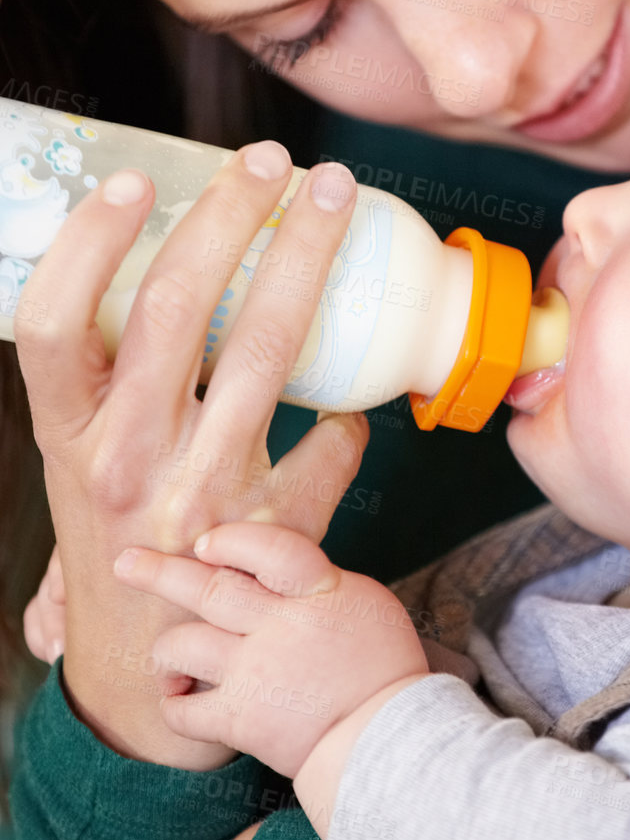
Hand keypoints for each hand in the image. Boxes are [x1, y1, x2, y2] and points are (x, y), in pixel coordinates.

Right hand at [14, 144, 367, 766]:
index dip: (89, 245)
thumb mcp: (89, 466)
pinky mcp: (267, 528)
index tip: (133, 181)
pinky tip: (363, 392)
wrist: (151, 679)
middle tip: (270, 160)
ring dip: (303, 262)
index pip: (55, 324)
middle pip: (173, 311)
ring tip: (330, 200)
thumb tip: (172, 279)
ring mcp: (199, 494)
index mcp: (66, 435)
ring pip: (260, 351)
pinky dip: (350, 410)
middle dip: (227, 217)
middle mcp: (123, 460)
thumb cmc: (120, 549)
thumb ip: (120, 389)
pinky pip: (327, 444)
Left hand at [113, 521, 429, 777]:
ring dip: (165, 651)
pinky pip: (182, 710)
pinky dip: (174, 706)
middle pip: (208, 587)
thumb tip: (273, 570)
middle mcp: (281, 625)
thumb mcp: (366, 603)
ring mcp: (256, 672)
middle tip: (125, 562)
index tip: (206, 543)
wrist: (388, 742)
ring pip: (182, 645)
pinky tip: (181, 701)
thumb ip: (316, 583)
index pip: (267, 547)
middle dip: (158, 572)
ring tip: (165, 657)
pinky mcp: (239, 719)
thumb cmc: (385, 670)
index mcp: (320, 590)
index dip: (230, 540)